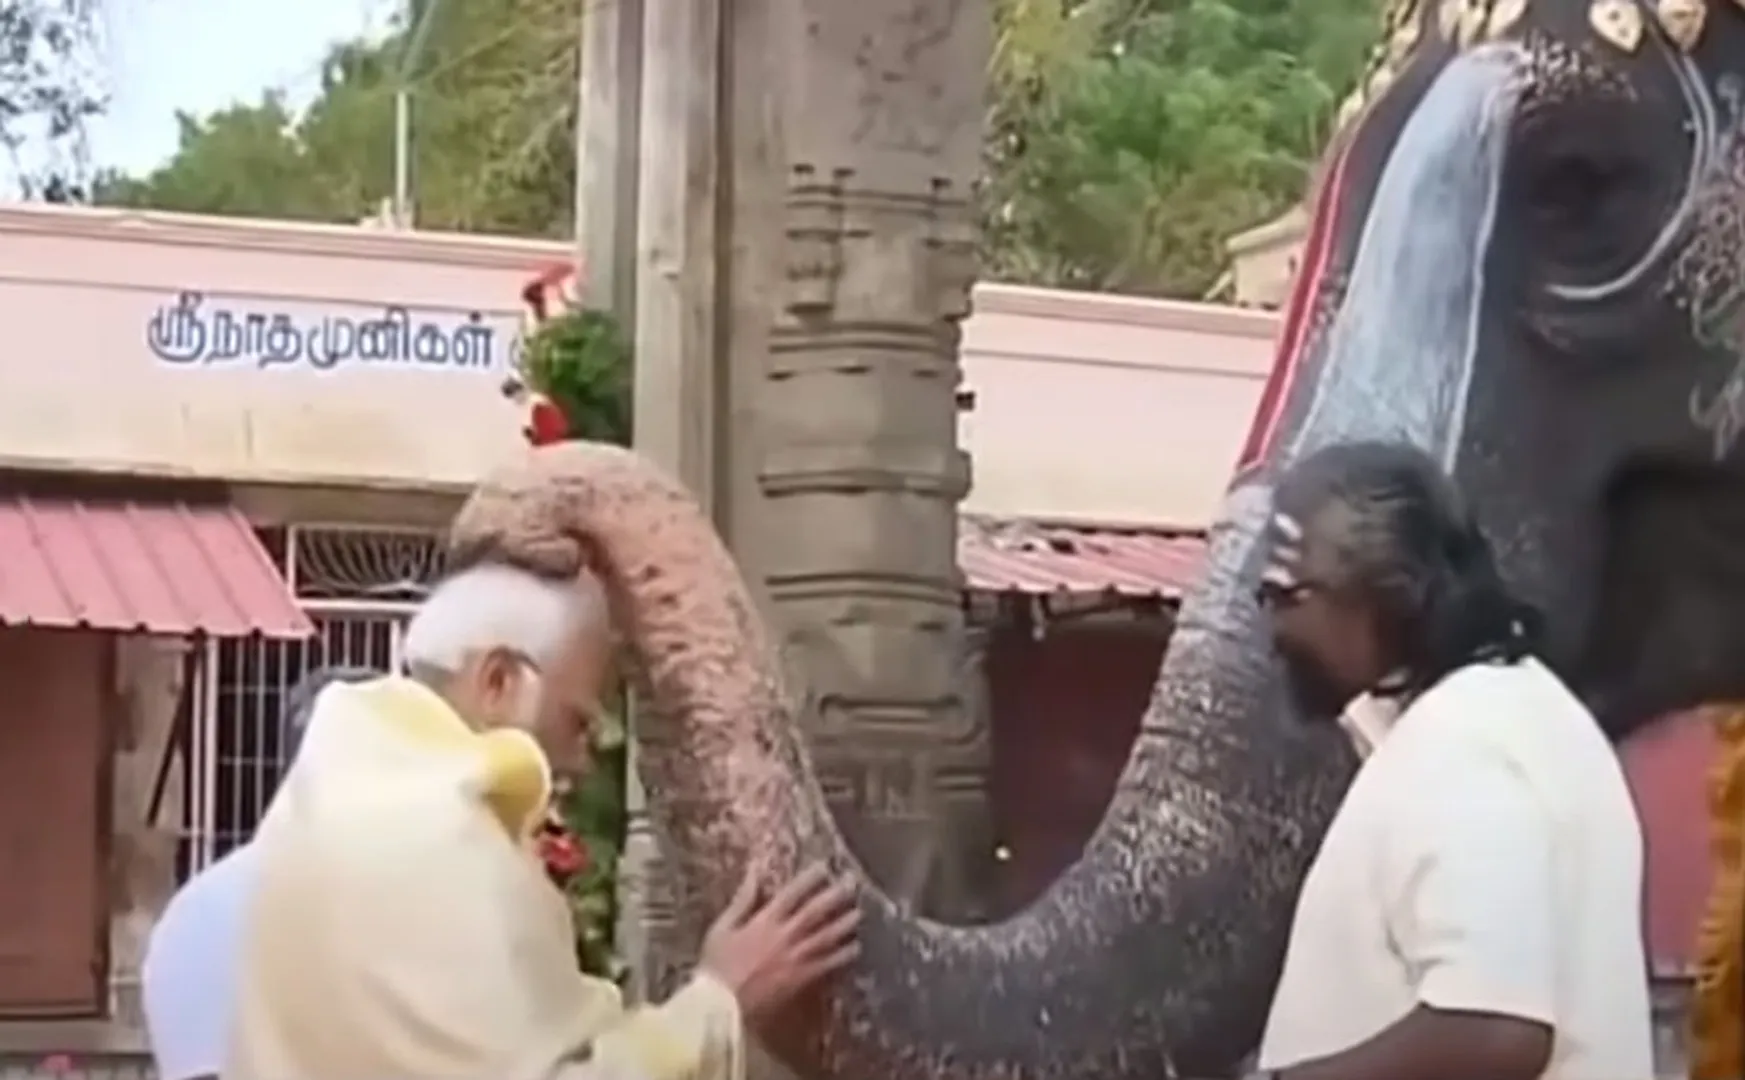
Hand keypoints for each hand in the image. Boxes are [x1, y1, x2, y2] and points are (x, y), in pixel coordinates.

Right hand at [698, 863, 860, 1022]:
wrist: (720, 1006)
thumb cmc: (716, 966)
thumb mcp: (722, 927)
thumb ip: (742, 900)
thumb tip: (754, 872)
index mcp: (765, 921)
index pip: (792, 893)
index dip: (810, 878)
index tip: (825, 867)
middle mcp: (785, 936)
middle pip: (815, 912)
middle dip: (835, 896)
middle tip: (852, 883)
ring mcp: (796, 958)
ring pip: (827, 936)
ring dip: (845, 923)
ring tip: (859, 913)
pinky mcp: (802, 980)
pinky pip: (828, 965)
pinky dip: (843, 955)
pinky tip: (855, 948)